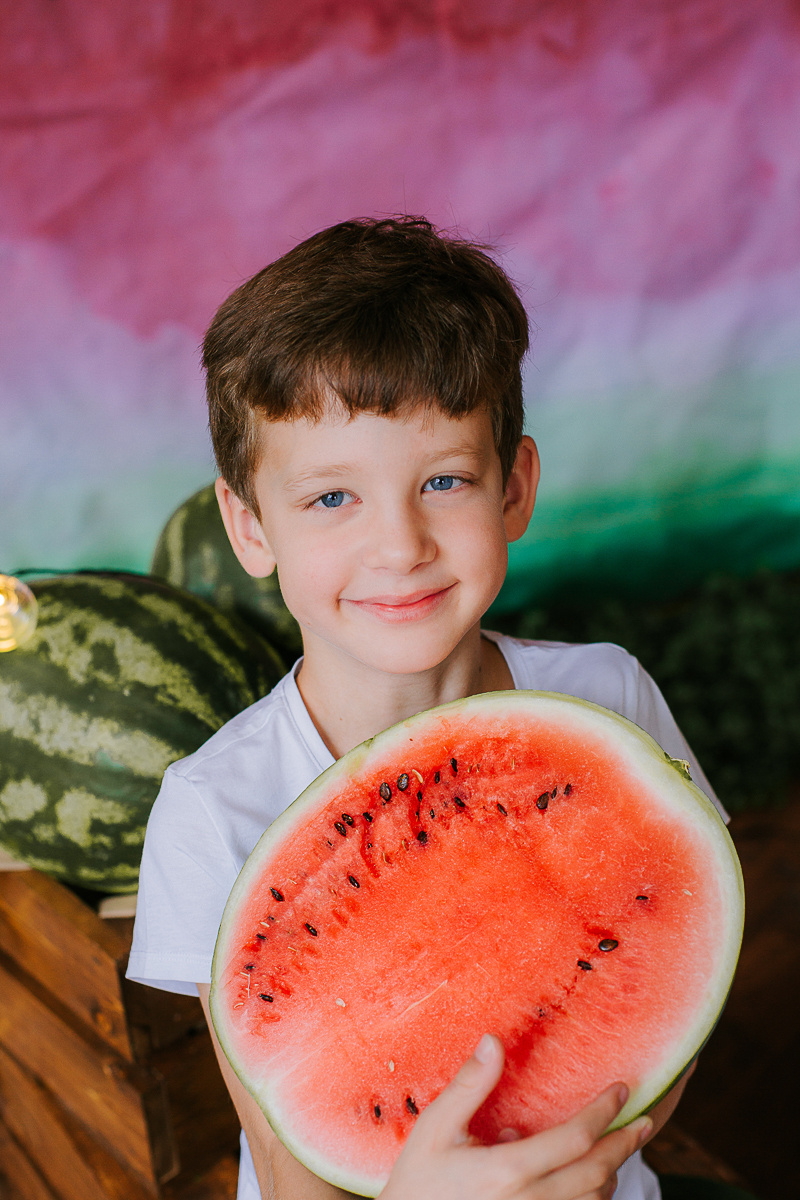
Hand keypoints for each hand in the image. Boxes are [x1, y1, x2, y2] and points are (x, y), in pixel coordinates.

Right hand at [378, 1034, 651, 1199]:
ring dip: (610, 1175)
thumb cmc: (417, 1182)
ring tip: (617, 1149)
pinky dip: (592, 1199)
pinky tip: (591, 1183)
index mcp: (508, 1171)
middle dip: (624, 1144)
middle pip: (596, 1173)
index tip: (622, 1090)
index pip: (575, 1139)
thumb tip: (494, 1040)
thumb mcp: (434, 1128)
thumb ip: (469, 1086)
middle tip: (644, 1122)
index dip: (604, 1113)